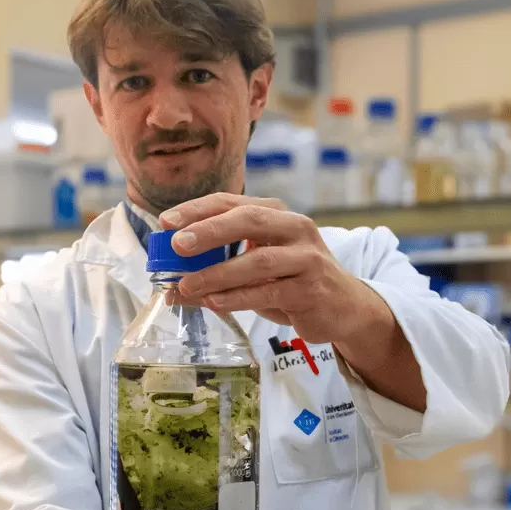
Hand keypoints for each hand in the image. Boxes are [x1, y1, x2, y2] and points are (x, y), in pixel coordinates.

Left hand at [159, 193, 390, 344]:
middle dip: (209, 231)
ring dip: (217, 274)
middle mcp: (296, 228)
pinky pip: (268, 292)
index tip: (166, 221)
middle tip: (177, 245)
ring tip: (186, 285)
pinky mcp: (311, 289)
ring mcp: (307, 258)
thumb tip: (173, 277)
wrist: (344, 306)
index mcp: (278, 214)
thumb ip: (225, 262)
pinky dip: (238, 298)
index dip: (198, 210)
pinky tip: (214, 302)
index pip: (232, 203)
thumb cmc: (294, 281)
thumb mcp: (261, 264)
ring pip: (257, 262)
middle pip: (248, 220)